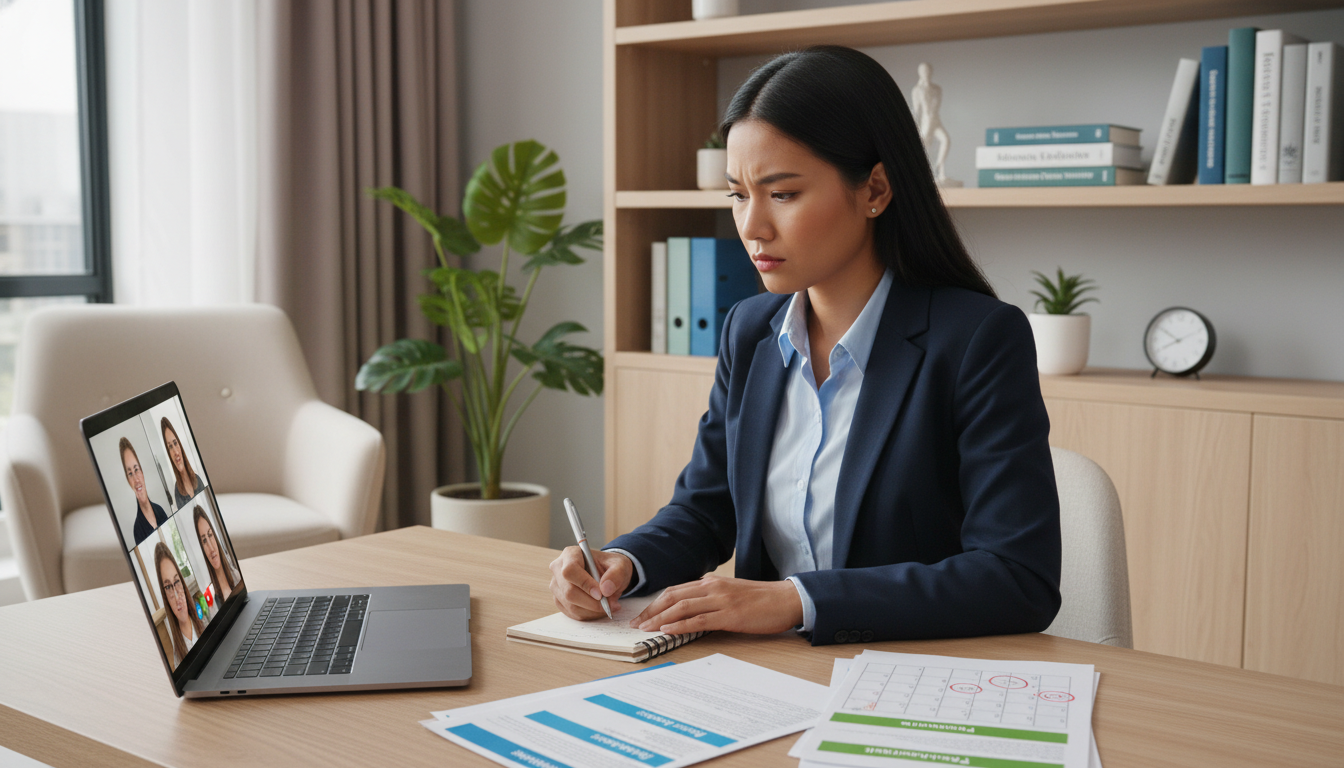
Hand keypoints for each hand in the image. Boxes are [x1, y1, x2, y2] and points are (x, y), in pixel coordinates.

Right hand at [549, 547, 632, 620]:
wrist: (608, 574)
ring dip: (593, 610)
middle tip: (611, 604)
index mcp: (570, 554)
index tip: (601, 594)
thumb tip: (605, 590)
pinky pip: (573, 613)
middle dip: (592, 602)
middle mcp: (558, 569)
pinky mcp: (559, 600)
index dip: (584, 584)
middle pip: (568, 591)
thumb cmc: (611, 567)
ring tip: (610, 606)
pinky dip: (589, 614)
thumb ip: (615, 575)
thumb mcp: (620, 566)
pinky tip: (600, 609)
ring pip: (571, 605)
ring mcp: (556, 586)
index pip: (570, 570)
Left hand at [631, 574, 803, 634]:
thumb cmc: (761, 600)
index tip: (642, 615)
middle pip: (672, 596)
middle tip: (636, 624)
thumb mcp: (731, 593)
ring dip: (660, 619)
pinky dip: (680, 625)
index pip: (675, 590)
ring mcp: (720, 600)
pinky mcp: (730, 615)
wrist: (787, 599)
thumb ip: (711, 597)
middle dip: (651, 610)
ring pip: (682, 607)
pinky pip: (699, 620)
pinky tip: (668, 631)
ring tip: (645, 630)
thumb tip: (691, 610)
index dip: (655, 603)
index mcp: (711, 582)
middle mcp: (712, 587)